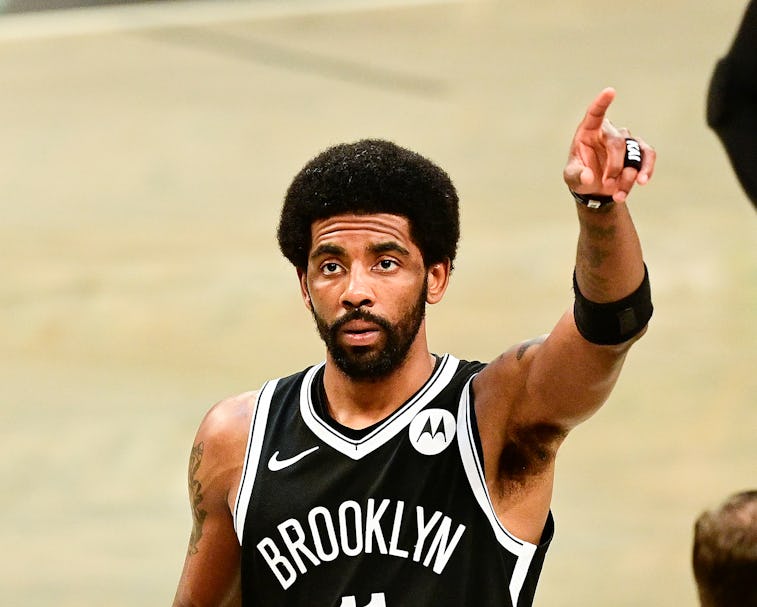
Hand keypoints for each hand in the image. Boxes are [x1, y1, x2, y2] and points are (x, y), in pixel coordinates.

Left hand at [564, 87, 655, 202]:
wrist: (595, 189)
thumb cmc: (580, 176)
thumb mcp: (571, 178)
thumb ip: (577, 177)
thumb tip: (588, 176)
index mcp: (588, 131)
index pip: (594, 113)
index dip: (601, 103)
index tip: (610, 91)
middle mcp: (608, 132)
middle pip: (617, 142)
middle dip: (614, 167)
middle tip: (607, 184)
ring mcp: (625, 140)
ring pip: (634, 152)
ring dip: (628, 175)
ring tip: (619, 194)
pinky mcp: (638, 151)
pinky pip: (647, 156)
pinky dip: (646, 170)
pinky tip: (642, 182)